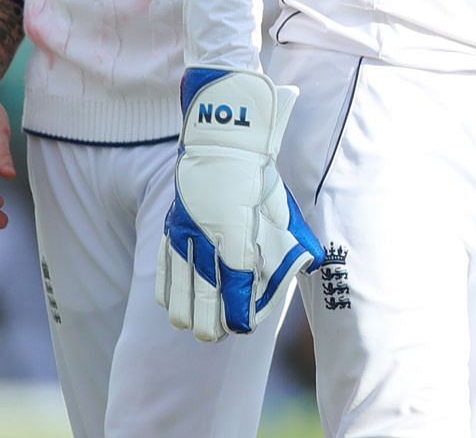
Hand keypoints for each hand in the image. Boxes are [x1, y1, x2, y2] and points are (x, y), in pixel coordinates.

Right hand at [157, 68, 323, 341]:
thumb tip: (312, 263)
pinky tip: (170, 302)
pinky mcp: (173, 223)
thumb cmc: (257, 175)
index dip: (238, 313)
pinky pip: (163, 262)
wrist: (222, 140)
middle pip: (204, 292)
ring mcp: (186, 230)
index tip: (241, 328)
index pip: (237, 286)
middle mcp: (209, 235)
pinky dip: (166, 286)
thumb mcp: (282, 206)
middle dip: (209, 320)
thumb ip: (294, 238)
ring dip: (184, 309)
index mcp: (238, 232)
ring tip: (191, 326)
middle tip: (215, 335)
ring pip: (178, 282)